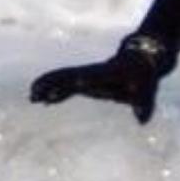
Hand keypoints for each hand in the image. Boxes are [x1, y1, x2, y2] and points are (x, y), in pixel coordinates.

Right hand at [30, 43, 160, 123]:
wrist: (141, 61)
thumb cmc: (143, 76)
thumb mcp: (147, 90)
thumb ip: (143, 104)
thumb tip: (142, 120)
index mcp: (102, 74)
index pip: (82, 77)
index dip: (68, 82)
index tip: (54, 88)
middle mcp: (91, 73)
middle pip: (65, 76)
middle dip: (49, 83)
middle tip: (33, 94)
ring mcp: (87, 76)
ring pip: (63, 80)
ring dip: (47, 87)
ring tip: (32, 98)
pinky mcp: (87, 81)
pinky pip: (67, 86)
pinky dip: (56, 92)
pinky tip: (45, 101)